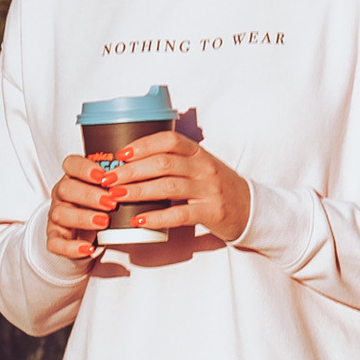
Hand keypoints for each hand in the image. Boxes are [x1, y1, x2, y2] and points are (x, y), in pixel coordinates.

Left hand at [45, 130, 251, 264]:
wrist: (250, 208)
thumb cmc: (216, 187)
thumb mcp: (199, 167)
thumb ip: (173, 163)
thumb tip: (131, 164)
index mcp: (199, 153)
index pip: (169, 140)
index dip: (142, 145)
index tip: (120, 154)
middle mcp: (204, 168)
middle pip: (163, 163)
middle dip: (131, 170)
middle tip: (108, 178)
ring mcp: (209, 190)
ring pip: (169, 186)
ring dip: (139, 190)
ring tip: (117, 195)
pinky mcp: (212, 212)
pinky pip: (180, 214)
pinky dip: (157, 217)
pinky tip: (139, 219)